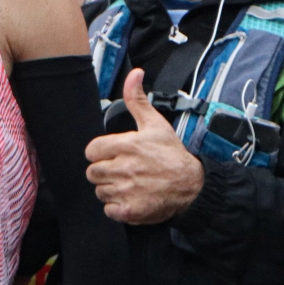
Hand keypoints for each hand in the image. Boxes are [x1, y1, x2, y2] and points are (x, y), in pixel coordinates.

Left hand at [85, 68, 205, 223]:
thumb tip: (135, 74)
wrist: (192, 184)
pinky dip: (117, 207)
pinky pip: (108, 210)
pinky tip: (131, 198)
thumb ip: (137, 99)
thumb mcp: (155, 124)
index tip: (114, 155)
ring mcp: (126, 190)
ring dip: (111, 189)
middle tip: (123, 170)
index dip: (101, 153)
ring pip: (100, 191)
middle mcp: (124, 168)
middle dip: (105, 171)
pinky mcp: (130, 210)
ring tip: (129, 184)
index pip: (91, 151)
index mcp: (126, 145)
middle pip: (92, 172)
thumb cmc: (172, 154)